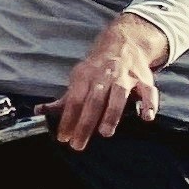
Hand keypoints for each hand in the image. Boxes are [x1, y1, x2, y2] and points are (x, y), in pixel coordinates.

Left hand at [56, 10, 167, 149]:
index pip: (74, 99)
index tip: (63, 138)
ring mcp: (125, 76)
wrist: (123, 44)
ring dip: (112, 113)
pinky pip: (148, 91)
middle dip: (85, 123)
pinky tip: (146, 117)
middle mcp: (105, 75)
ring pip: (119, 94)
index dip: (67, 119)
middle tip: (78, 144)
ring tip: (105, 133)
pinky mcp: (143, 79)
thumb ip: (63, 100)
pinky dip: (149, 103)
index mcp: (85, 75)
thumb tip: (39, 111)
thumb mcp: (78, 80)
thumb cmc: (97, 70)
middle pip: (94, 100)